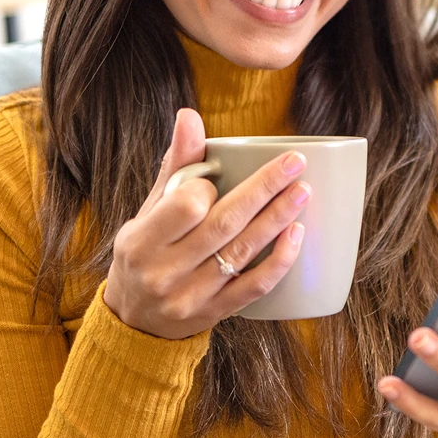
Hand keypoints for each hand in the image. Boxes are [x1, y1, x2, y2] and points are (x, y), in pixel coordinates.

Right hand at [103, 108, 309, 338]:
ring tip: (302, 191)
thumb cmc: (144, 254)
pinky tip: (297, 235)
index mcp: (143, 241)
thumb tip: (189, 116)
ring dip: (278, 218)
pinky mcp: (215, 314)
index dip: (208, 187)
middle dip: (264, 189)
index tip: (216, 179)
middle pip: (224, 223)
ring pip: (243, 252)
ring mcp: (192, 297)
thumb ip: (175, 166)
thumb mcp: (148, 211)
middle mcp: (165, 272)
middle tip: (295, 163)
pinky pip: (254, 286)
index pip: (186, 205)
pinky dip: (279, 260)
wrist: (135, 322)